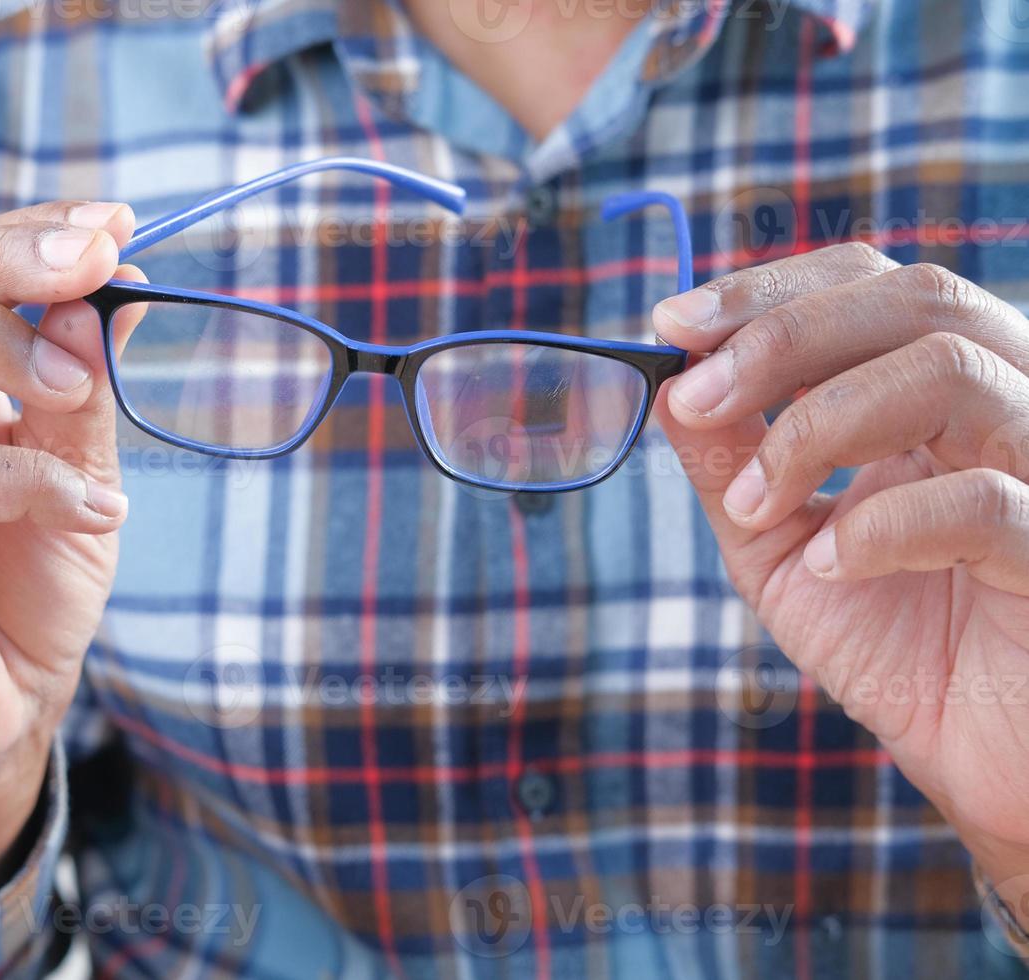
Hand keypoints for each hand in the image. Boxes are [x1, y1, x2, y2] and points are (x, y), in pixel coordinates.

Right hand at [0, 200, 143, 899]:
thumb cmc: (25, 584)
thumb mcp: (74, 469)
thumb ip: (78, 389)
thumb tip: (105, 289)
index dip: (27, 235)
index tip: (115, 223)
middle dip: (0, 257)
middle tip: (93, 260)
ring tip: (76, 382)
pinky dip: (26, 478)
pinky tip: (95, 507)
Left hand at [653, 243, 1028, 906]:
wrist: (992, 768)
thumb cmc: (901, 649)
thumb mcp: (785, 553)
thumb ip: (733, 471)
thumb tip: (667, 389)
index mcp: (940, 396)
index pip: (869, 288)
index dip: (769, 292)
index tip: (670, 324)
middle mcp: (1008, 408)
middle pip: (915, 301)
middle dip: (782, 336)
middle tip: (694, 392)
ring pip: (952, 370)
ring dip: (819, 423)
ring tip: (755, 504)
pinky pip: (986, 501)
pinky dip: (886, 523)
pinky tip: (835, 563)